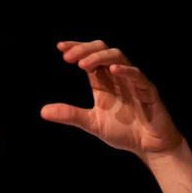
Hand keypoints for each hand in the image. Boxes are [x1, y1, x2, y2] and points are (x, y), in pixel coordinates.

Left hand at [41, 40, 183, 160]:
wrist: (148, 145)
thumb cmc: (124, 131)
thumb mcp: (91, 123)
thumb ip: (70, 115)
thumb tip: (43, 111)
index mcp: (104, 81)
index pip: (89, 57)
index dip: (77, 49)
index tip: (60, 47)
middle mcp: (117, 77)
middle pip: (103, 50)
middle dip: (85, 50)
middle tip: (68, 56)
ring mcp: (133, 81)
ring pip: (119, 57)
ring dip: (100, 58)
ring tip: (83, 65)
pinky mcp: (147, 90)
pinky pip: (137, 76)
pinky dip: (126, 71)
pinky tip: (113, 70)